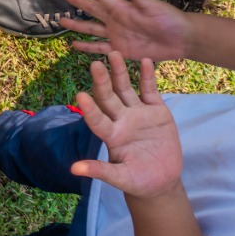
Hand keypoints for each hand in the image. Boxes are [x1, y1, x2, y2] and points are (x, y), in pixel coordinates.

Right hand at [60, 0, 190, 60]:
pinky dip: (87, 47)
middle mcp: (116, 19)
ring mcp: (116, 34)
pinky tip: (74, 44)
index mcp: (123, 7)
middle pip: (93, 10)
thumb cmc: (168, 19)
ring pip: (92, 29)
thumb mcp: (153, 6)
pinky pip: (99, 48)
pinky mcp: (119, 49)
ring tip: (62, 21)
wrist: (180, 39)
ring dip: (78, 25)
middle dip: (80, 2)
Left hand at [70, 53, 182, 198]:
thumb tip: (74, 169)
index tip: (80, 95)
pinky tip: (145, 61)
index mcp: (111, 136)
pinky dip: (148, 77)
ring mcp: (138, 114)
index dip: (90, 109)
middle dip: (102, 82)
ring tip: (114, 54)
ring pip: (126, 90)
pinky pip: (150, 91)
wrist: (161, 180)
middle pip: (109, 98)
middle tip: (94, 64)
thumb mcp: (120, 178)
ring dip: (120, 73)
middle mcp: (121, 121)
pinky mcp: (156, 112)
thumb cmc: (137, 181)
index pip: (97, 120)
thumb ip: (100, 171)